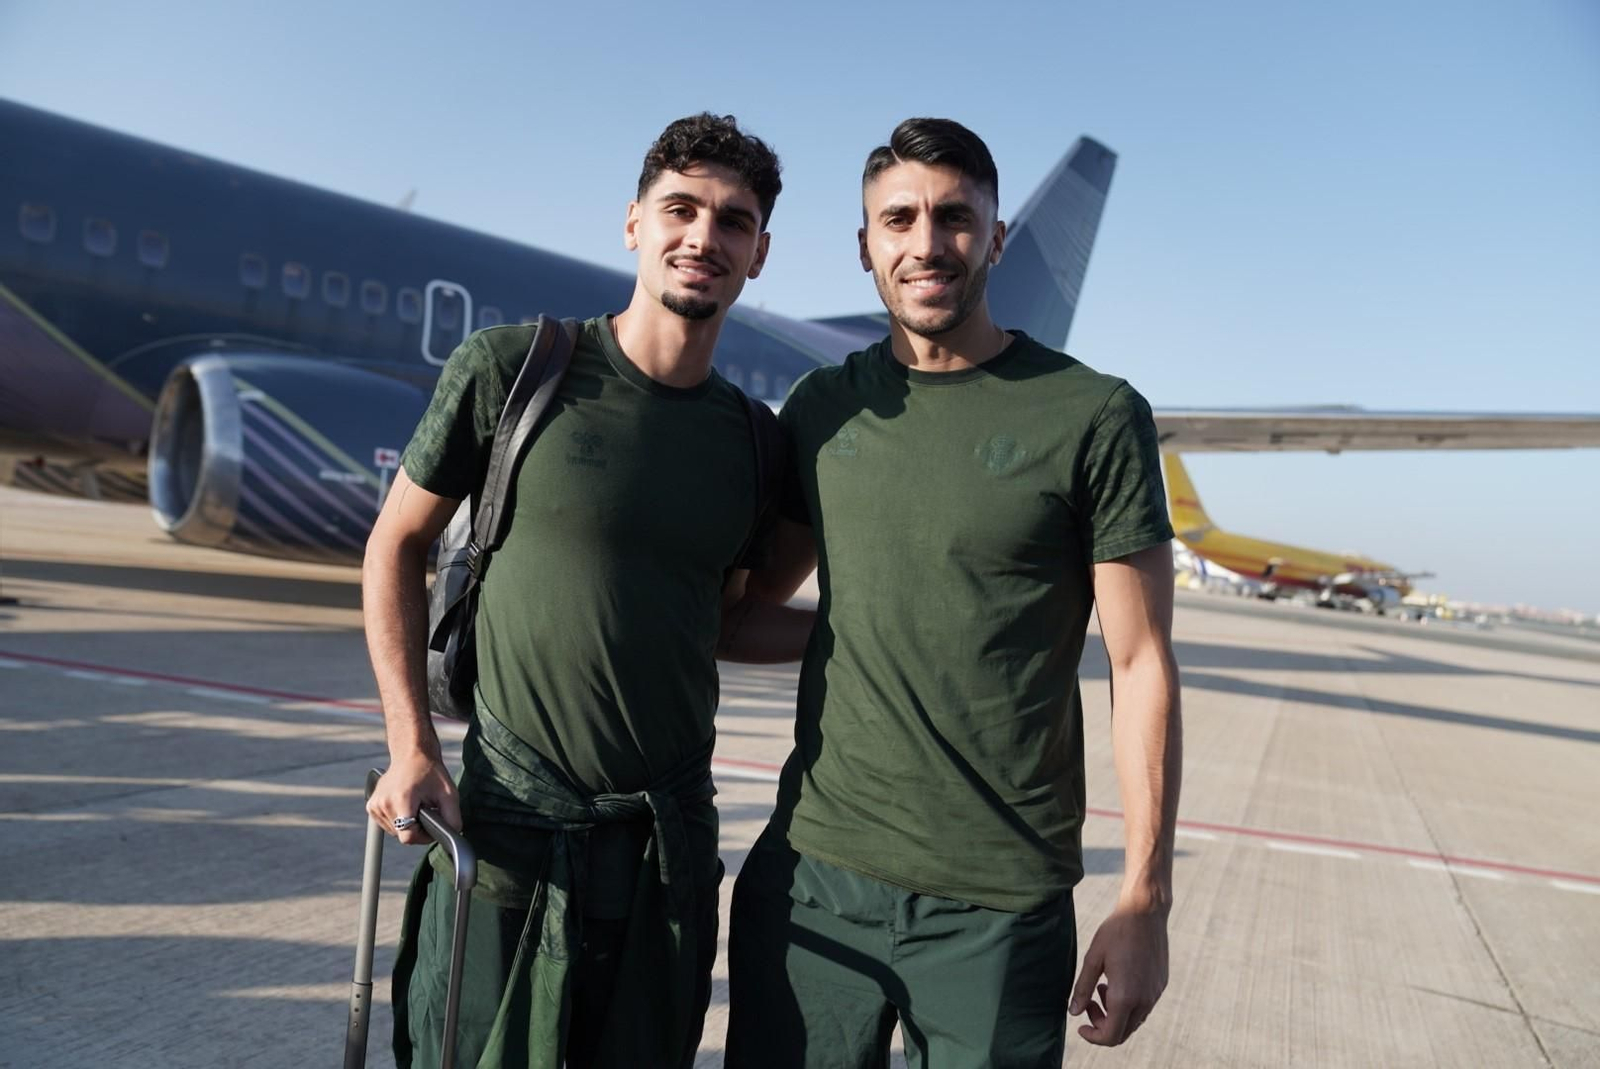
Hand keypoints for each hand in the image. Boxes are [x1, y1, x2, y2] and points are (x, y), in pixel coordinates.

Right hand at [365, 751, 460, 846]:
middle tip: (426, 813)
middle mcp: (384, 803)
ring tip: (416, 807)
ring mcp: (375, 805)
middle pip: (402, 835)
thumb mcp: (449, 793)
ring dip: (407, 825)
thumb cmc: (431, 772)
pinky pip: (387, 825)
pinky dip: (398, 820)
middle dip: (417, 829)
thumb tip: (452, 836)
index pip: (408, 836)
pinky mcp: (371, 806)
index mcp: (401, 799)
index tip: (432, 828)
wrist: (411, 754)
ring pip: (394, 832)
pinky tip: (405, 806)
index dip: (423, 837)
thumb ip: (453, 818)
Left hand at [1068, 900, 1169, 1045]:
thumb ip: (1083, 988)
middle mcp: (1144, 1000)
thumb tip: (1074, 1012)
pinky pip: (1143, 1007)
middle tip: (1089, 1002)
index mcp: (1125, 997)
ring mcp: (1155, 994)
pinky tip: (1117, 981)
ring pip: (1134, 1021)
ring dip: (1115, 1014)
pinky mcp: (1160, 985)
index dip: (1093, 1036)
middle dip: (1102, 1024)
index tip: (1080, 1025)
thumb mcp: (1093, 959)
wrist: (1145, 913)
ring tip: (1102, 987)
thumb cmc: (1116, 932)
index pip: (1110, 1036)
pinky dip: (1128, 1004)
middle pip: (1123, 1032)